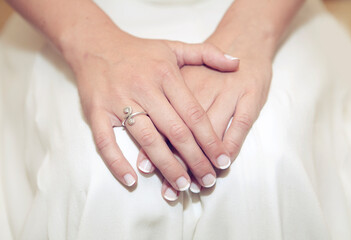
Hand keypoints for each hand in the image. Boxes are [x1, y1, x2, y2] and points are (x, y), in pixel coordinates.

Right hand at [71, 33, 238, 189]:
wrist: (95, 44)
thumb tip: (237, 62)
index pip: (193, 113)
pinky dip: (117, 162)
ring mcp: (118, 100)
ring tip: (182, 185)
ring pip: (147, 139)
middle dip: (194, 159)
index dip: (210, 140)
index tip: (222, 160)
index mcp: (165, 74)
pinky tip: (132, 180)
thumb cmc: (138, 51)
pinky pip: (105, 141)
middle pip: (175, 131)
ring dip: (166, 166)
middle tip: (208, 181)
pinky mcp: (96, 111)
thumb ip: (207, 54)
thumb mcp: (174, 47)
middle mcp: (144, 88)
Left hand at [137, 54, 271, 199]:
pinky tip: (224, 164)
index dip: (155, 144)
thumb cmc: (207, 65)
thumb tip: (148, 136)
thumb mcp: (183, 72)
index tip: (146, 170)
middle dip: (178, 160)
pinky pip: (240, 125)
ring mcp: (227, 90)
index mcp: (179, 81)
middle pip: (185, 128)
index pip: (163, 117)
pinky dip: (230, 147)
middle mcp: (201, 86)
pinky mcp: (250, 94)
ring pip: (211, 131)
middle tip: (171, 189)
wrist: (242, 39)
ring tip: (198, 183)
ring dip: (204, 160)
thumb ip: (165, 100)